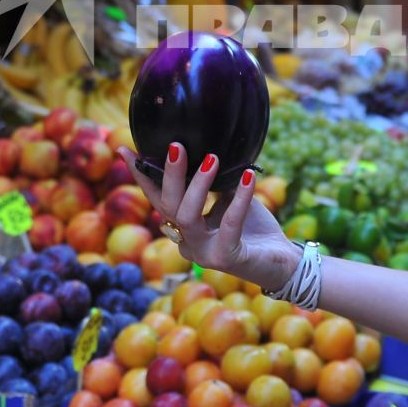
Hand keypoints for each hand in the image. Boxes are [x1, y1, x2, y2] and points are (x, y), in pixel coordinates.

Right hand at [120, 144, 297, 290]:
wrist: (283, 261)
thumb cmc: (254, 228)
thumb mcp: (229, 199)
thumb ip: (215, 183)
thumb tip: (206, 150)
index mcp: (184, 228)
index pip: (157, 199)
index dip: (141, 175)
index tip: (125, 149)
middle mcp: (187, 243)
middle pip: (167, 206)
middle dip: (170, 174)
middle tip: (177, 145)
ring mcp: (203, 254)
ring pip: (187, 216)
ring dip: (198, 184)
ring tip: (212, 158)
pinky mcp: (226, 258)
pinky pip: (229, 224)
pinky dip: (240, 198)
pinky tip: (249, 177)